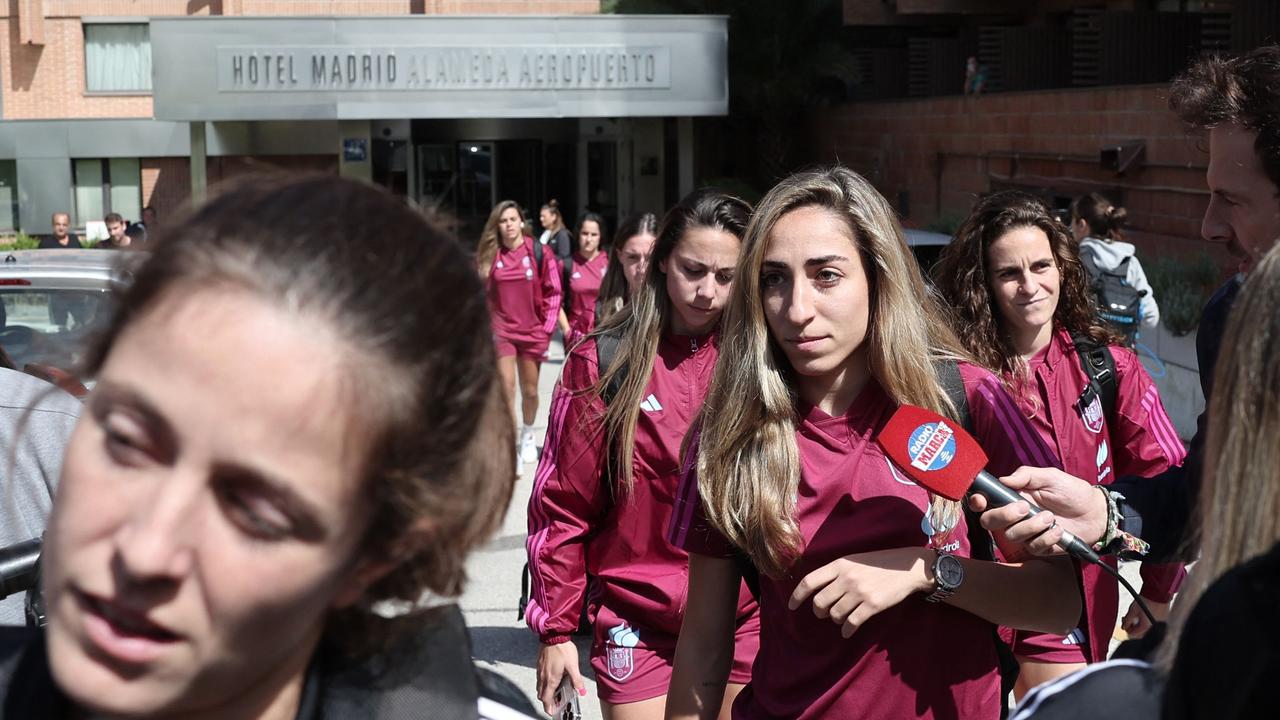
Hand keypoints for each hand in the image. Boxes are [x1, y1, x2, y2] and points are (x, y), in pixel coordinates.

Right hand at [536, 641, 585, 714]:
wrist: (553, 634)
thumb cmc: (563, 649)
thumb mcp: (573, 665)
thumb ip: (577, 680)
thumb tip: (582, 691)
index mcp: (551, 679)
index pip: (546, 698)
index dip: (548, 707)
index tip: (552, 712)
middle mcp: (543, 677)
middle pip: (541, 695)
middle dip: (547, 701)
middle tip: (555, 704)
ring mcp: (540, 671)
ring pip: (539, 687)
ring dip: (545, 692)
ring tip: (554, 693)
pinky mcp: (539, 665)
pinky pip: (539, 679)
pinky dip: (544, 684)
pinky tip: (552, 679)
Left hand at [788, 547, 931, 637]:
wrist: (907, 568)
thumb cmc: (878, 563)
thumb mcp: (853, 560)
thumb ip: (836, 572)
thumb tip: (816, 589)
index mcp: (839, 564)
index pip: (809, 581)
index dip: (797, 596)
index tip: (792, 606)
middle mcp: (846, 578)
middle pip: (819, 602)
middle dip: (819, 611)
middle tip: (824, 613)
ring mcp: (859, 592)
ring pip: (835, 614)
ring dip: (835, 620)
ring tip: (841, 618)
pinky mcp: (872, 605)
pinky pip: (851, 623)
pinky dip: (847, 630)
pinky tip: (847, 631)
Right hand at [967, 467, 1106, 556]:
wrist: (1096, 512)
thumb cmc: (1072, 491)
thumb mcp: (1050, 477)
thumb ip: (1026, 475)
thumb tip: (1003, 480)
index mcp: (1013, 498)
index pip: (985, 503)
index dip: (977, 502)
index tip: (981, 500)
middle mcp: (1015, 517)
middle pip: (990, 522)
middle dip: (1004, 516)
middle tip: (1026, 507)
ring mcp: (1026, 533)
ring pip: (1012, 536)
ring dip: (1032, 526)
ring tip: (1051, 517)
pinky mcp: (1040, 547)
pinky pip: (1033, 547)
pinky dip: (1047, 537)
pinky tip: (1059, 530)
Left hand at [1121, 598, 1169, 638]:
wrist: (1158, 592)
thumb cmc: (1145, 600)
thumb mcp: (1132, 610)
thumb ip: (1127, 620)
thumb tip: (1123, 627)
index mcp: (1146, 627)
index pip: (1134, 634)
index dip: (1127, 629)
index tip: (1125, 623)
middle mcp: (1154, 627)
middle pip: (1140, 632)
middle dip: (1133, 627)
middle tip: (1129, 619)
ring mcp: (1159, 624)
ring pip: (1147, 628)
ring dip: (1140, 624)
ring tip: (1136, 615)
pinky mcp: (1163, 619)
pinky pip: (1153, 623)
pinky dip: (1147, 621)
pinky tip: (1144, 614)